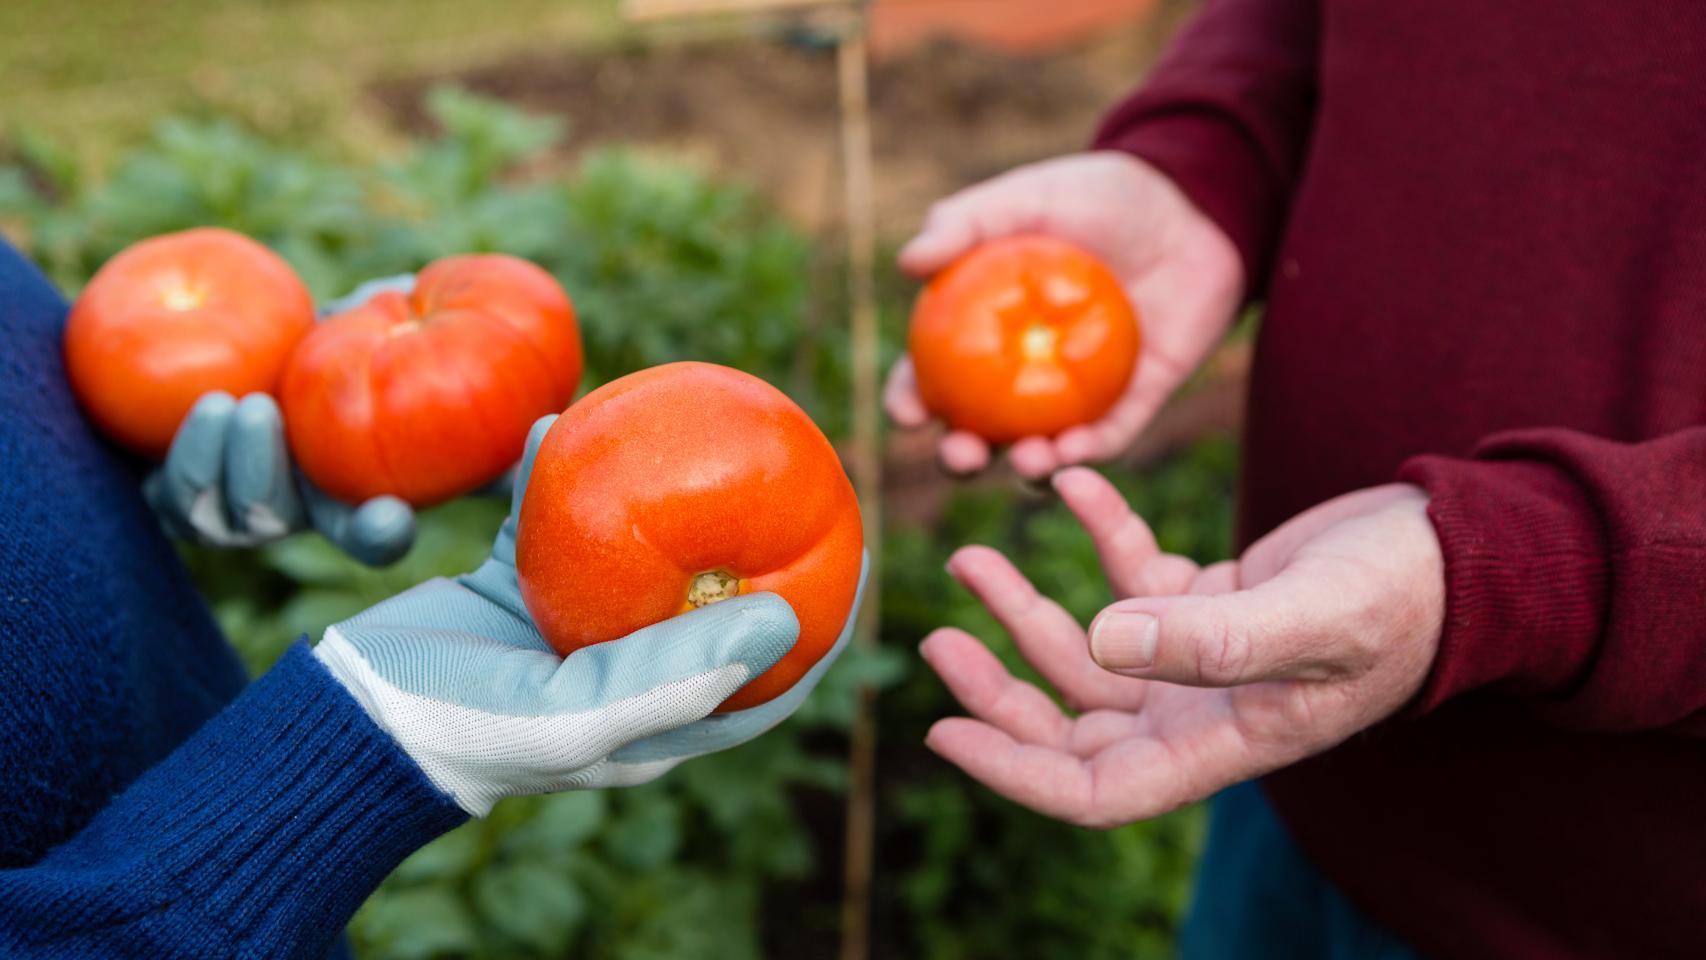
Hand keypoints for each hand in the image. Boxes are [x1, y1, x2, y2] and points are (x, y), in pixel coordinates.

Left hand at [143, 274, 424, 564]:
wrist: (230, 369)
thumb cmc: (315, 346)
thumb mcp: (352, 333)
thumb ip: (381, 323)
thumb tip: (402, 287)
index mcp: (345, 497)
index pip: (371, 533)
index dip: (381, 532)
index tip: (387, 514)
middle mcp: (286, 517)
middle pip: (270, 519)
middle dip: (259, 474)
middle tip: (259, 408)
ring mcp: (225, 515)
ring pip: (209, 517)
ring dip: (205, 466)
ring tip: (217, 405)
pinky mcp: (173, 499)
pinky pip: (161, 498)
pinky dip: (169, 458)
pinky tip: (176, 410)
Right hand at [314, 415, 869, 815]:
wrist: (350, 717)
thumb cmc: (468, 730)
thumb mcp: (577, 716)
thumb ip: (676, 674)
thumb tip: (789, 617)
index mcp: (660, 715)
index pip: (768, 672)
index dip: (824, 616)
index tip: (862, 550)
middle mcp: (626, 668)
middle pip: (713, 595)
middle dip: (753, 534)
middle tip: (789, 461)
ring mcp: (571, 625)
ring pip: (636, 546)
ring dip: (657, 490)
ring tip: (684, 421)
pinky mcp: (514, 588)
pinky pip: (552, 518)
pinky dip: (558, 474)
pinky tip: (562, 421)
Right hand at [886, 152, 1243, 478]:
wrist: (1192, 207)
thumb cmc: (1099, 196)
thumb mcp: (1028, 197)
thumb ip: (965, 222)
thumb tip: (907, 263)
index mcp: (982, 330)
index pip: (931, 376)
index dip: (911, 400)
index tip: (909, 413)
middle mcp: (1022, 372)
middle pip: (977, 430)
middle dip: (960, 457)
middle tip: (962, 455)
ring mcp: (1076, 394)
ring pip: (1040, 448)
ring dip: (1027, 467)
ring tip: (1029, 458)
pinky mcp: (1133, 402)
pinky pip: (1107, 438)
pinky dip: (1091, 452)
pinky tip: (1078, 451)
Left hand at [921, 468, 1442, 827]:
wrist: (1466, 549)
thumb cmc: (1408, 595)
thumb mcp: (1314, 616)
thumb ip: (1211, 637)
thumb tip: (1101, 640)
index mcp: (1220, 740)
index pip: (1094, 788)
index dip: (1013, 771)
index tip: (942, 732)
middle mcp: (1201, 709)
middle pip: (1072, 724)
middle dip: (1000, 689)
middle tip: (939, 637)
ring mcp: (1203, 656)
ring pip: (1090, 649)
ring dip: (1029, 608)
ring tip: (973, 556)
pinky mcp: (1212, 599)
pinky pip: (1134, 575)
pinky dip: (1099, 535)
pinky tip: (1071, 486)